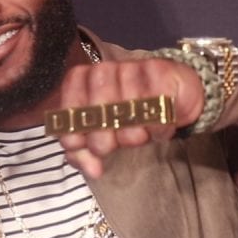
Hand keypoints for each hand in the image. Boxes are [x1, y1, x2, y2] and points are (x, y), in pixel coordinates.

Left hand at [55, 58, 203, 178]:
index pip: (68, 106)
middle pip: (97, 111)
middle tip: (113, 145)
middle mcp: (103, 70)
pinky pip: (154, 106)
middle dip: (103, 138)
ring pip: (127, 110)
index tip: (83, 145)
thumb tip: (93, 169)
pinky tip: (157, 129)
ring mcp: (130, 67)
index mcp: (81, 82)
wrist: (168, 99)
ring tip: (139, 135)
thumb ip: (85, 154)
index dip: (74, 131)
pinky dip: (158, 127)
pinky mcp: (158, 70)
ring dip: (135, 133)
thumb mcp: (102, 137)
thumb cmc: (128, 117)